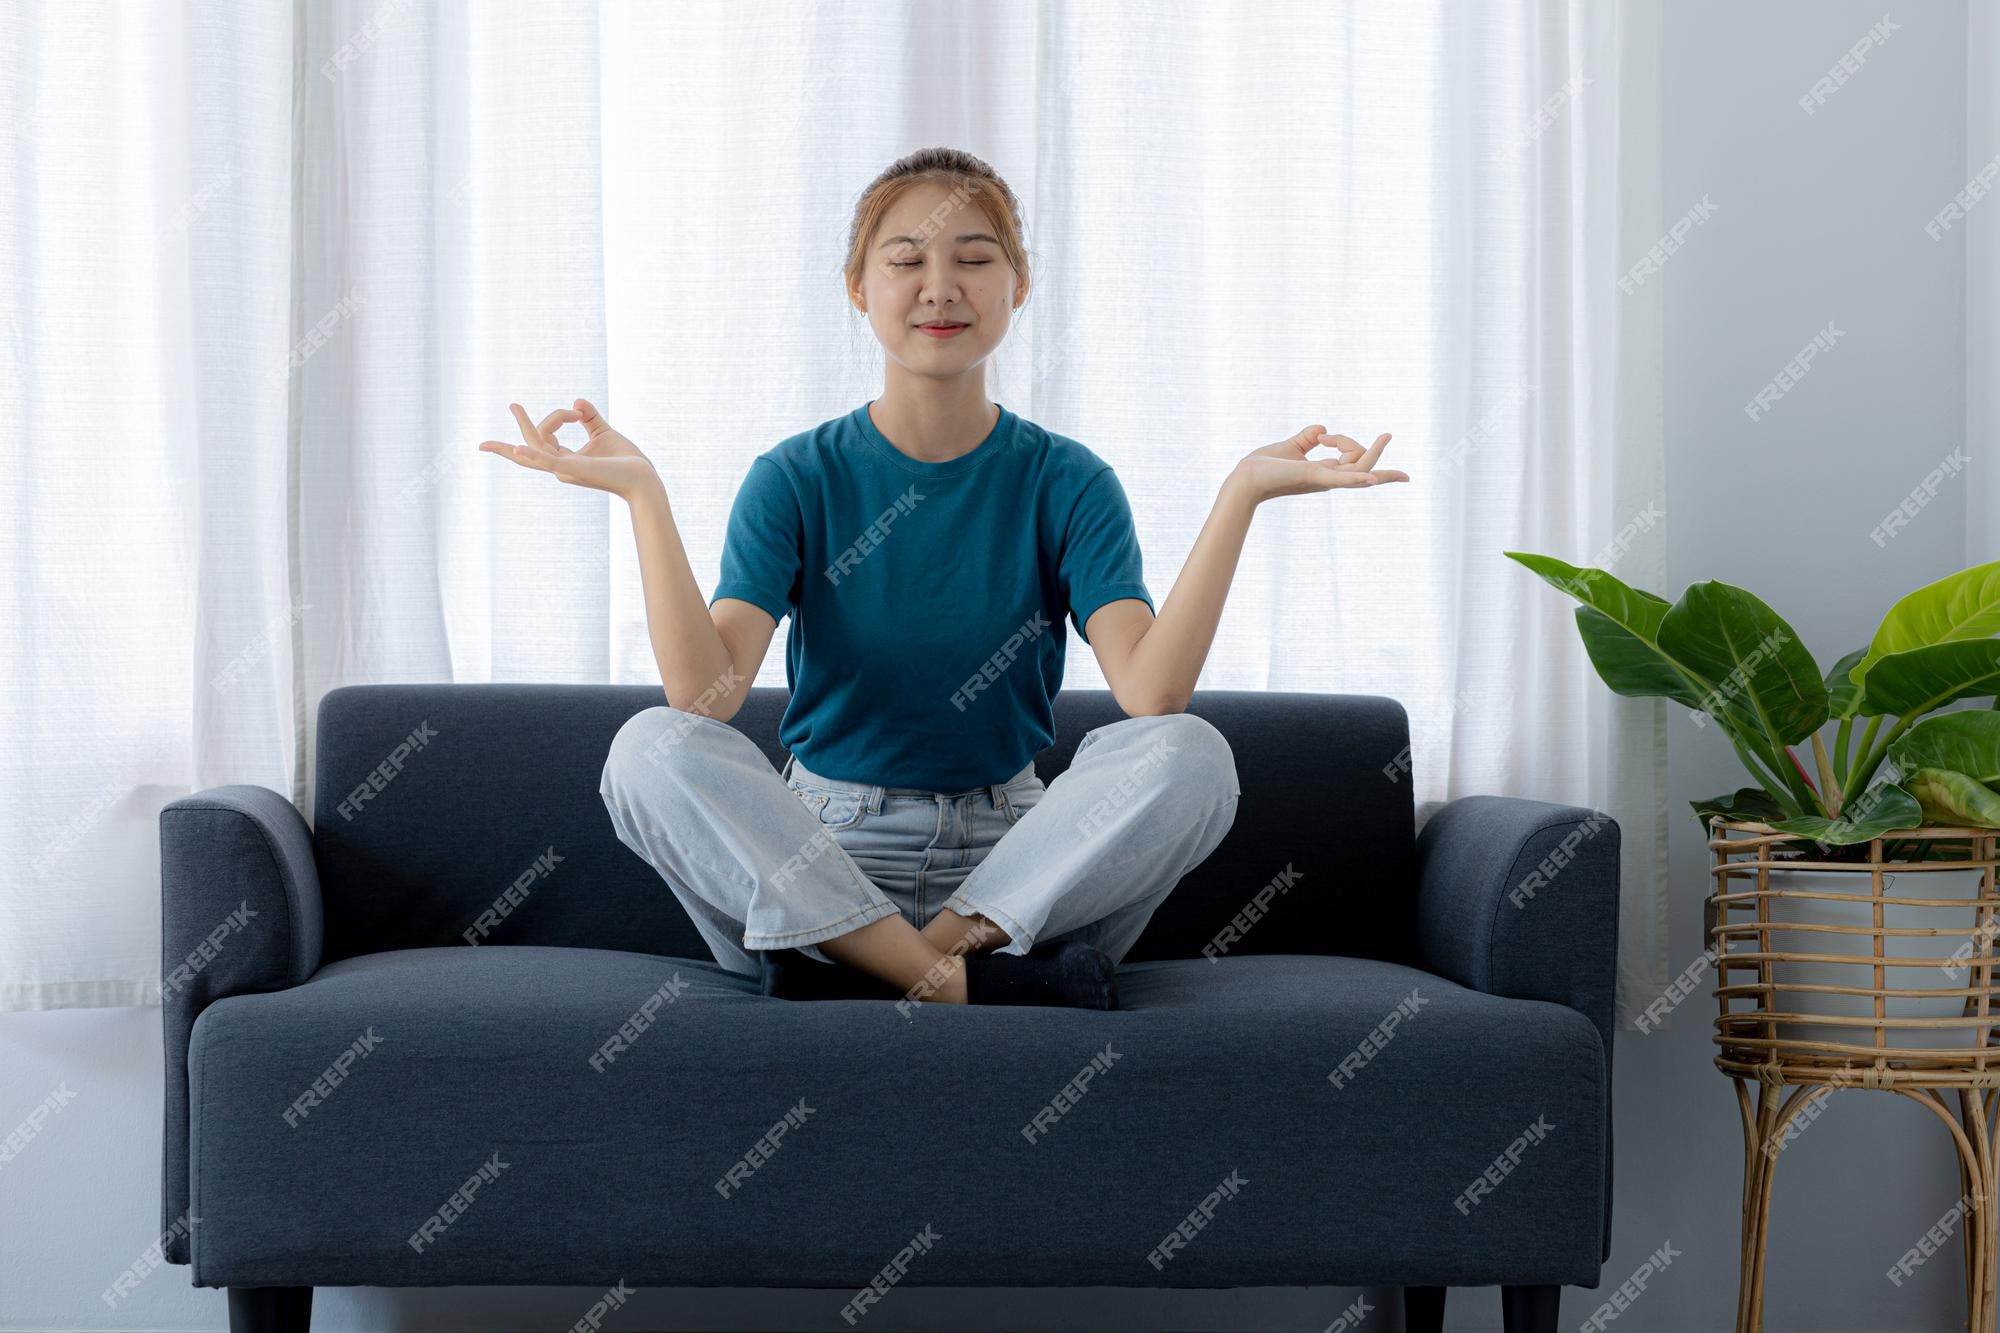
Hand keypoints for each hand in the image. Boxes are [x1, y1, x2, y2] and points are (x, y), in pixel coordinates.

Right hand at [478, 399, 659, 499]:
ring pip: (536, 447)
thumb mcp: (604, 433)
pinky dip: (533, 454)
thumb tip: (577, 401)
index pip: (545, 437)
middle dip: (515, 433)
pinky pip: (549, 461)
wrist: (644, 480)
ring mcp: (566, 470)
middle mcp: (561, 467)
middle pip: (531, 446)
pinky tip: (516, 448)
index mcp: (566, 461)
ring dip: (525, 426)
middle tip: (509, 408)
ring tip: (515, 406)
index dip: (558, 417)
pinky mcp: (577, 469)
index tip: (578, 412)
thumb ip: (590, 417)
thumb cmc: (627, 461)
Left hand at [1229, 426, 1408, 503]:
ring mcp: (1323, 479)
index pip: (1354, 458)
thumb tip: (1322, 427)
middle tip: (1389, 433)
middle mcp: (1329, 479)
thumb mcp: (1290, 447)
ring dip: (1375, 454)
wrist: (1245, 478)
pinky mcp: (1313, 477)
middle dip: (1379, 451)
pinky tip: (1373, 479)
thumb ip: (1307, 438)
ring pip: (1360, 469)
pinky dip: (1358, 478)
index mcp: (1326, 472)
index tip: (1321, 435)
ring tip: (1386, 436)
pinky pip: (1341, 479)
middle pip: (1364, 465)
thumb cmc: (1264, 467)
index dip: (1346, 440)